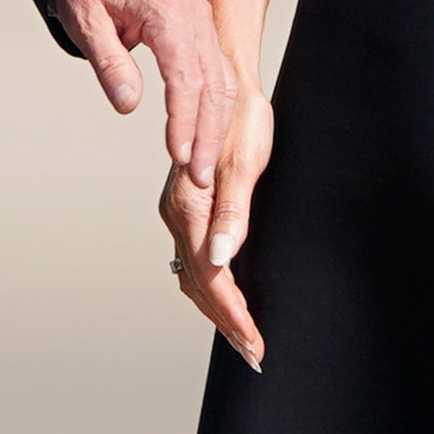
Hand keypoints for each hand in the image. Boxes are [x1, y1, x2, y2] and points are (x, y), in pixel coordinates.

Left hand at [56, 0, 233, 196]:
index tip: (180, 155)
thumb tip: (128, 105)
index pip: (185, 76)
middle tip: (200, 178)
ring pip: (222, 83)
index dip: (184, 119)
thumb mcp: (86, 19)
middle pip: (213, 85)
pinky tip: (208, 138)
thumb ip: (109, 62)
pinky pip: (217, 74)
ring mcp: (203, 25)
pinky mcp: (201, 33)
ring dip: (216, 127)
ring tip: (204, 168)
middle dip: (208, 134)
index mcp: (168, 13)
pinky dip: (216, 109)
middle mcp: (195, 19)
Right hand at [162, 84, 273, 370]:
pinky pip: (194, 259)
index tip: (254, 342)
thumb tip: (222, 260)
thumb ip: (233, 214)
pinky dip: (211, 288)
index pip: (212, 278)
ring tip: (243, 337)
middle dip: (227, 323)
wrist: (222, 78)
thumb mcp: (244, 163)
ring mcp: (179, 213)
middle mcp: (178, 214)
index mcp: (191, 207)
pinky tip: (226, 298)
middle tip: (254, 354)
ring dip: (218, 310)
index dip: (234, 315)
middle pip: (199, 286)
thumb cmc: (241, 117)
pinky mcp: (186, 208)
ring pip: (193, 276)